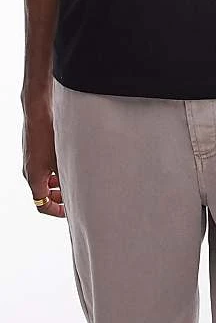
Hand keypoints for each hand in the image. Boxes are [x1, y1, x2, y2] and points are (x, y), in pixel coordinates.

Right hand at [22, 98, 64, 218]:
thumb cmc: (48, 136)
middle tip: (74, 194)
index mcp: (34, 179)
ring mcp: (32, 159)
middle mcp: (30, 171)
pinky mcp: (36, 148)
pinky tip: (70, 160)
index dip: (56, 210)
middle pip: (43, 193)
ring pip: (45, 178)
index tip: (69, 211)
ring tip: (73, 178)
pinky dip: (56, 168)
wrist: (38, 111)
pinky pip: (45, 165)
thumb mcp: (61, 161)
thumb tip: (78, 192)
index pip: (41, 205)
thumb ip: (67, 179)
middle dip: (59, 196)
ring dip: (58, 182)